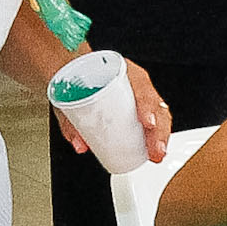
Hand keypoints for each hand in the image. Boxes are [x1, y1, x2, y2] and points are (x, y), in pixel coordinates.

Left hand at [53, 54, 172, 162]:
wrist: (69, 71)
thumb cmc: (73, 78)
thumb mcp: (67, 97)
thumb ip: (70, 122)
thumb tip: (79, 144)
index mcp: (119, 71)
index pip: (140, 86)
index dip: (147, 105)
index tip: (148, 123)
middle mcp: (132, 82)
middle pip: (155, 103)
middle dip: (159, 129)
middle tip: (155, 150)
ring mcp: (136, 94)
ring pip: (158, 112)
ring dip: (160, 136)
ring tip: (156, 154)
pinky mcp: (136, 107)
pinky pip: (153, 119)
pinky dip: (155, 136)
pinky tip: (154, 150)